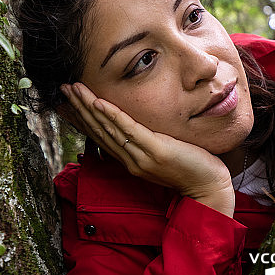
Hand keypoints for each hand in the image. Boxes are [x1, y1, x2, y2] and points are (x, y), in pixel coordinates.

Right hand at [60, 83, 235, 216]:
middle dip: (79, 107)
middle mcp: (131, 159)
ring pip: (108, 127)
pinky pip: (129, 130)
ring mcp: (141, 156)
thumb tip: (140, 128)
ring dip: (89, 106)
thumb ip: (149, 142)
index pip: (100, 136)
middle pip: (98, 129)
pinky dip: (112, 115)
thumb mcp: (164, 152)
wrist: (210, 187)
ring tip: (74, 88)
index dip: (83, 118)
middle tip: (63, 88)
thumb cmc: (192, 167)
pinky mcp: (156, 151)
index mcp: (130, 160)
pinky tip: (99, 102)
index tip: (69, 101)